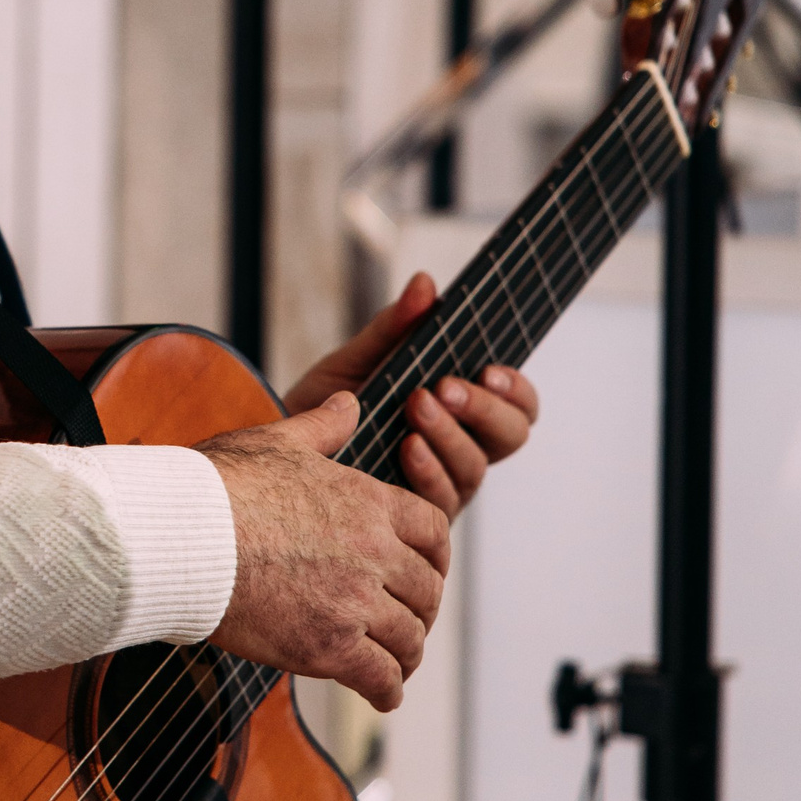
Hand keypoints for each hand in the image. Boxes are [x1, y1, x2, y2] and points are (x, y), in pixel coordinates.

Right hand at [199, 395, 450, 711]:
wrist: (181, 537)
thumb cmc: (218, 486)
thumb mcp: (277, 440)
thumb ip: (323, 426)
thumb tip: (349, 402)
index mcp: (368, 501)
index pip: (433, 530)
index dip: (435, 556)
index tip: (426, 570)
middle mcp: (374, 552)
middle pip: (426, 589)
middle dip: (421, 609)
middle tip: (406, 622)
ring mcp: (355, 603)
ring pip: (408, 638)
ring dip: (404, 653)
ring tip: (393, 664)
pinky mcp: (329, 647)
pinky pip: (379, 677)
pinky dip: (385, 690)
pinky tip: (379, 693)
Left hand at [285, 272, 539, 521]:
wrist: (283, 451)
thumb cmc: (330, 407)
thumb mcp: (358, 361)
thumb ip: (394, 328)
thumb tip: (425, 283)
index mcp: (464, 410)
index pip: (518, 403)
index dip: (516, 388)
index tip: (489, 368)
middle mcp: (463, 448)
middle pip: (510, 436)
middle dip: (484, 409)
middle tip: (447, 386)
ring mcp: (443, 484)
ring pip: (474, 468)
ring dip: (450, 434)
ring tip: (418, 404)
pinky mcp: (416, 517)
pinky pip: (439, 500)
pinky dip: (427, 470)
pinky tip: (408, 445)